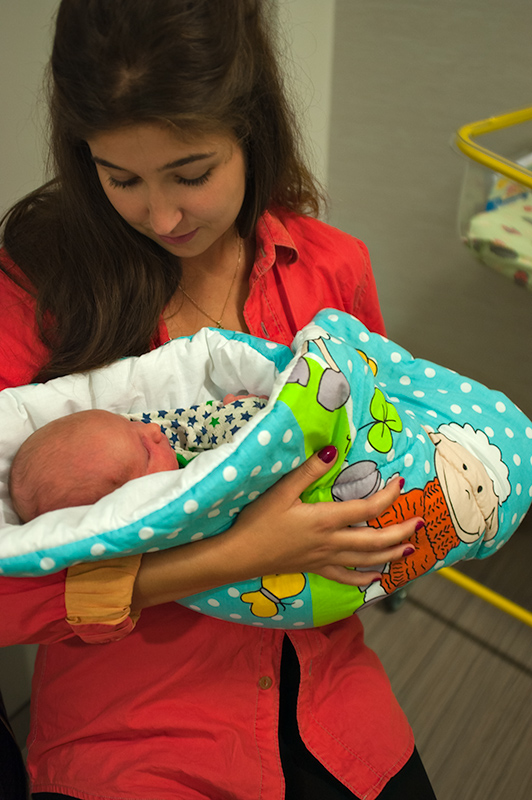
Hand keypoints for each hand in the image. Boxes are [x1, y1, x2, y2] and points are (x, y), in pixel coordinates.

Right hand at [224, 446, 422, 586]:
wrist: (239, 556)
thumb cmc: (258, 521)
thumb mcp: (281, 492)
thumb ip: (308, 472)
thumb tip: (332, 451)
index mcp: (325, 520)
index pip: (367, 508)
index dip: (388, 495)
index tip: (401, 482)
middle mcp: (331, 542)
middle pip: (375, 540)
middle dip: (401, 531)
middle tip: (421, 523)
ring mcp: (324, 559)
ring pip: (366, 560)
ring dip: (390, 555)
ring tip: (410, 550)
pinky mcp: (315, 569)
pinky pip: (346, 578)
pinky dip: (364, 578)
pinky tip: (376, 579)